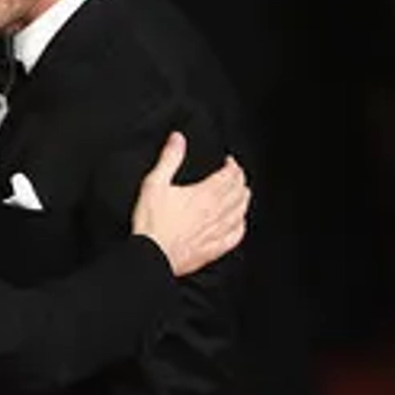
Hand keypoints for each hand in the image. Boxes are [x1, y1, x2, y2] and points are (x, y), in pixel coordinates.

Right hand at [130, 133, 249, 276]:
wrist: (150, 255)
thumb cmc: (151, 223)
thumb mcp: (154, 184)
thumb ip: (169, 159)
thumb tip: (178, 139)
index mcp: (204, 195)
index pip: (229, 176)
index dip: (233, 166)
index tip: (230, 161)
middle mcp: (215, 213)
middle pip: (238, 193)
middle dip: (240, 180)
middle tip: (237, 175)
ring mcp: (216, 232)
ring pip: (240, 213)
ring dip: (244, 200)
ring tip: (243, 193)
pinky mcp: (213, 249)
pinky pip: (235, 237)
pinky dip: (241, 227)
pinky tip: (240, 223)